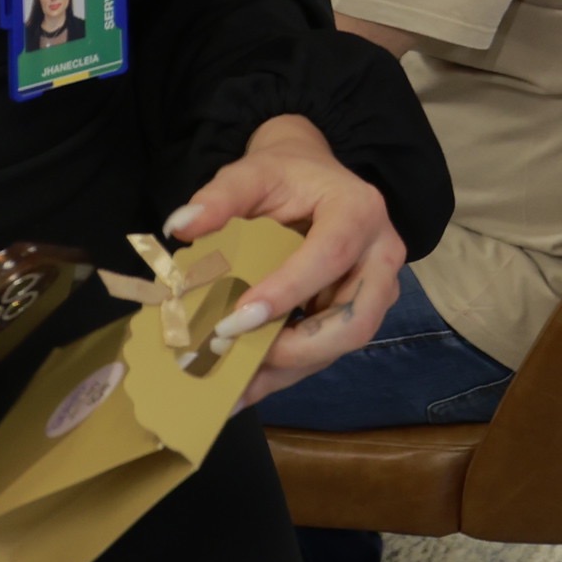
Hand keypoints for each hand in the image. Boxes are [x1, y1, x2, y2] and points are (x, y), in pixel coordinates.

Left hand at [172, 114, 405, 402]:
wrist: (310, 179)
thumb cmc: (284, 175)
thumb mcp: (252, 172)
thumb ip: (220, 196)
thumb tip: (180, 227)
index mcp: (360, 211)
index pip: (331, 256)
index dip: (288, 291)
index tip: (235, 320)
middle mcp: (380, 256)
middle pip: (356, 320)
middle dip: (297, 349)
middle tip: (238, 357)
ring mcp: (375, 290)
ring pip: (340, 346)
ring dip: (286, 370)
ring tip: (230, 388)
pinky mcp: (357, 314)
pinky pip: (324, 352)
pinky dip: (283, 372)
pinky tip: (241, 388)